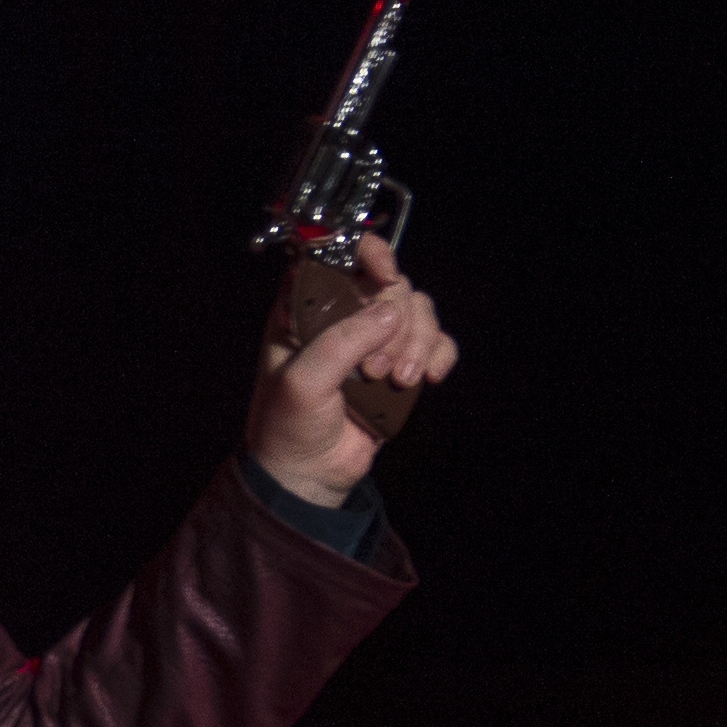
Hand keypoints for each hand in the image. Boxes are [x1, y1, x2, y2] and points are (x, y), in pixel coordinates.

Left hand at [245, 234, 457, 508]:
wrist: (308, 473)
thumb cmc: (288, 424)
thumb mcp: (302, 381)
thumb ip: (341, 342)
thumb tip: (389, 311)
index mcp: (304, 309)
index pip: (336, 256)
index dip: (366, 254)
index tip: (384, 275)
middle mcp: (341, 316)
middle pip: (391, 286)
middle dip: (396, 324)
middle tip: (376, 369)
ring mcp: (373, 340)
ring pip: (417, 312)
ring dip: (417, 344)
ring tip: (398, 383)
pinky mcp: (399, 365)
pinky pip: (435, 342)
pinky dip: (438, 355)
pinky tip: (427, 379)